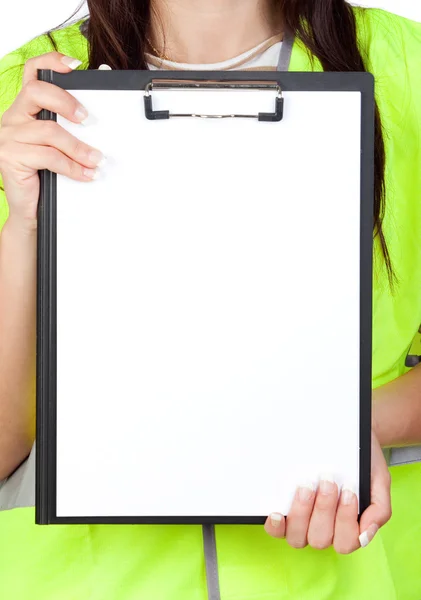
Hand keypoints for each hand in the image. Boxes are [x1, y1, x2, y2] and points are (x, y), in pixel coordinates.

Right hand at [0, 52, 103, 229]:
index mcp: (23, 110)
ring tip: (95, 159)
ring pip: (49, 131)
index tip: (74, 66)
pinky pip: (48, 156)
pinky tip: (86, 174)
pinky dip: (72, 167)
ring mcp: (8, 137)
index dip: (50, 62)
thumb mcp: (56, 148)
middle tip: (87, 119)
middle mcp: (12, 118)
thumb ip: (67, 130)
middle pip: (37, 93)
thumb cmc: (44, 177)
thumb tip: (95, 120)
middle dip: (66, 102)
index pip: (32, 74)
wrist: (30, 211)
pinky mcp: (10, 157)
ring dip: (78, 147)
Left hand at [264, 432, 391, 552]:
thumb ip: (379, 508)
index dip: (345, 519)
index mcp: (349, 526)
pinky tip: (277, 512)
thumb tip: (365, 535)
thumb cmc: (362, 461)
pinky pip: (278, 531)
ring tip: (307, 486)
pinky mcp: (287, 512)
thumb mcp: (378, 479)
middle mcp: (325, 530)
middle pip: (320, 539)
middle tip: (328, 481)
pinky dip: (277, 526)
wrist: (347, 437)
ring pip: (298, 538)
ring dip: (302, 513)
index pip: (345, 542)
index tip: (349, 490)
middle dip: (324, 509)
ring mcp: (304, 523)